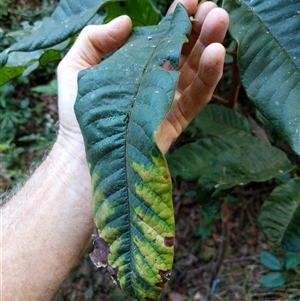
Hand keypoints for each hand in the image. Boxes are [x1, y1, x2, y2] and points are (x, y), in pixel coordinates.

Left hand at [56, 0, 227, 158]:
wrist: (83, 152)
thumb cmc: (78, 112)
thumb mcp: (76, 66)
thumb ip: (94, 39)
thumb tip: (126, 20)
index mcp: (136, 65)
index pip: (161, 38)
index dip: (175, 18)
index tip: (188, 0)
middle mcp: (155, 80)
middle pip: (184, 51)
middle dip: (200, 28)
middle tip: (214, 10)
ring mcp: (167, 101)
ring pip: (195, 71)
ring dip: (210, 46)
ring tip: (220, 22)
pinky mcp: (176, 121)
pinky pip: (198, 97)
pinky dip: (209, 76)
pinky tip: (216, 53)